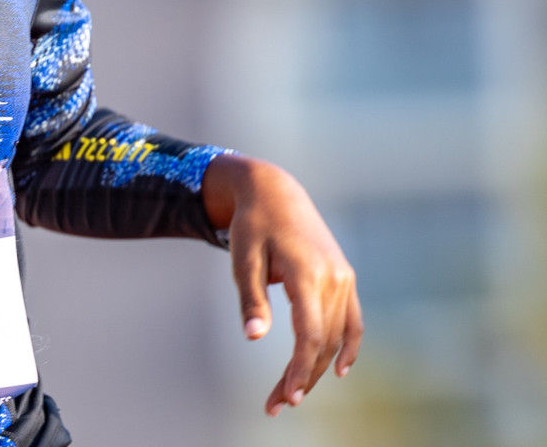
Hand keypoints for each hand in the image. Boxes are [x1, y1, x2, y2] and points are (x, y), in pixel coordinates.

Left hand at [202, 155, 362, 415]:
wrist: (274, 191)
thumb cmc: (253, 226)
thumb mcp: (243, 259)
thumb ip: (252, 299)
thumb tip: (253, 338)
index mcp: (307, 274)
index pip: (309, 335)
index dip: (299, 369)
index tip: (286, 397)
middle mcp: (332, 278)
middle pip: (323, 342)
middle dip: (301, 377)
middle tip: (277, 405)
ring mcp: (343, 277)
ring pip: (336, 335)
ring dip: (317, 367)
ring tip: (293, 393)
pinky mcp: (344, 276)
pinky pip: (352, 320)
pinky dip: (348, 346)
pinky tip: (337, 370)